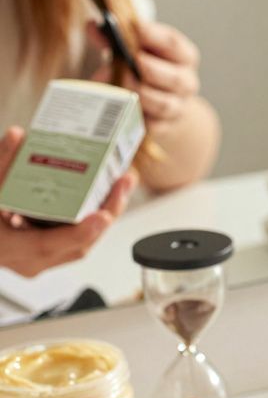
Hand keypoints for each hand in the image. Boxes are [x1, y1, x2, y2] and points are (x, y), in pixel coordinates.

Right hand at [0, 127, 135, 276]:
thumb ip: (1, 163)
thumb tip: (17, 136)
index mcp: (6, 247)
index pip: (46, 245)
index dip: (78, 232)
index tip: (103, 216)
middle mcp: (27, 261)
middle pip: (78, 245)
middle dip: (107, 212)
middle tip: (124, 181)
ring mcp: (39, 261)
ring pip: (83, 243)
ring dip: (106, 213)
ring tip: (122, 183)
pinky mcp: (49, 254)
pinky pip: (78, 239)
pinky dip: (94, 217)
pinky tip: (108, 193)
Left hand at [87, 20, 200, 127]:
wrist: (166, 101)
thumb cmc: (147, 69)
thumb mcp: (135, 50)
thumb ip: (114, 38)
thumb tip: (93, 27)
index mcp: (184, 57)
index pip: (172, 44)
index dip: (152, 35)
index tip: (130, 26)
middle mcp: (186, 82)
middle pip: (173, 77)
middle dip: (146, 68)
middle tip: (123, 60)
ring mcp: (178, 107)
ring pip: (163, 104)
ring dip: (137, 94)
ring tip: (114, 85)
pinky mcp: (165, 127)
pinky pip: (150, 125)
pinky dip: (133, 116)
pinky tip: (116, 108)